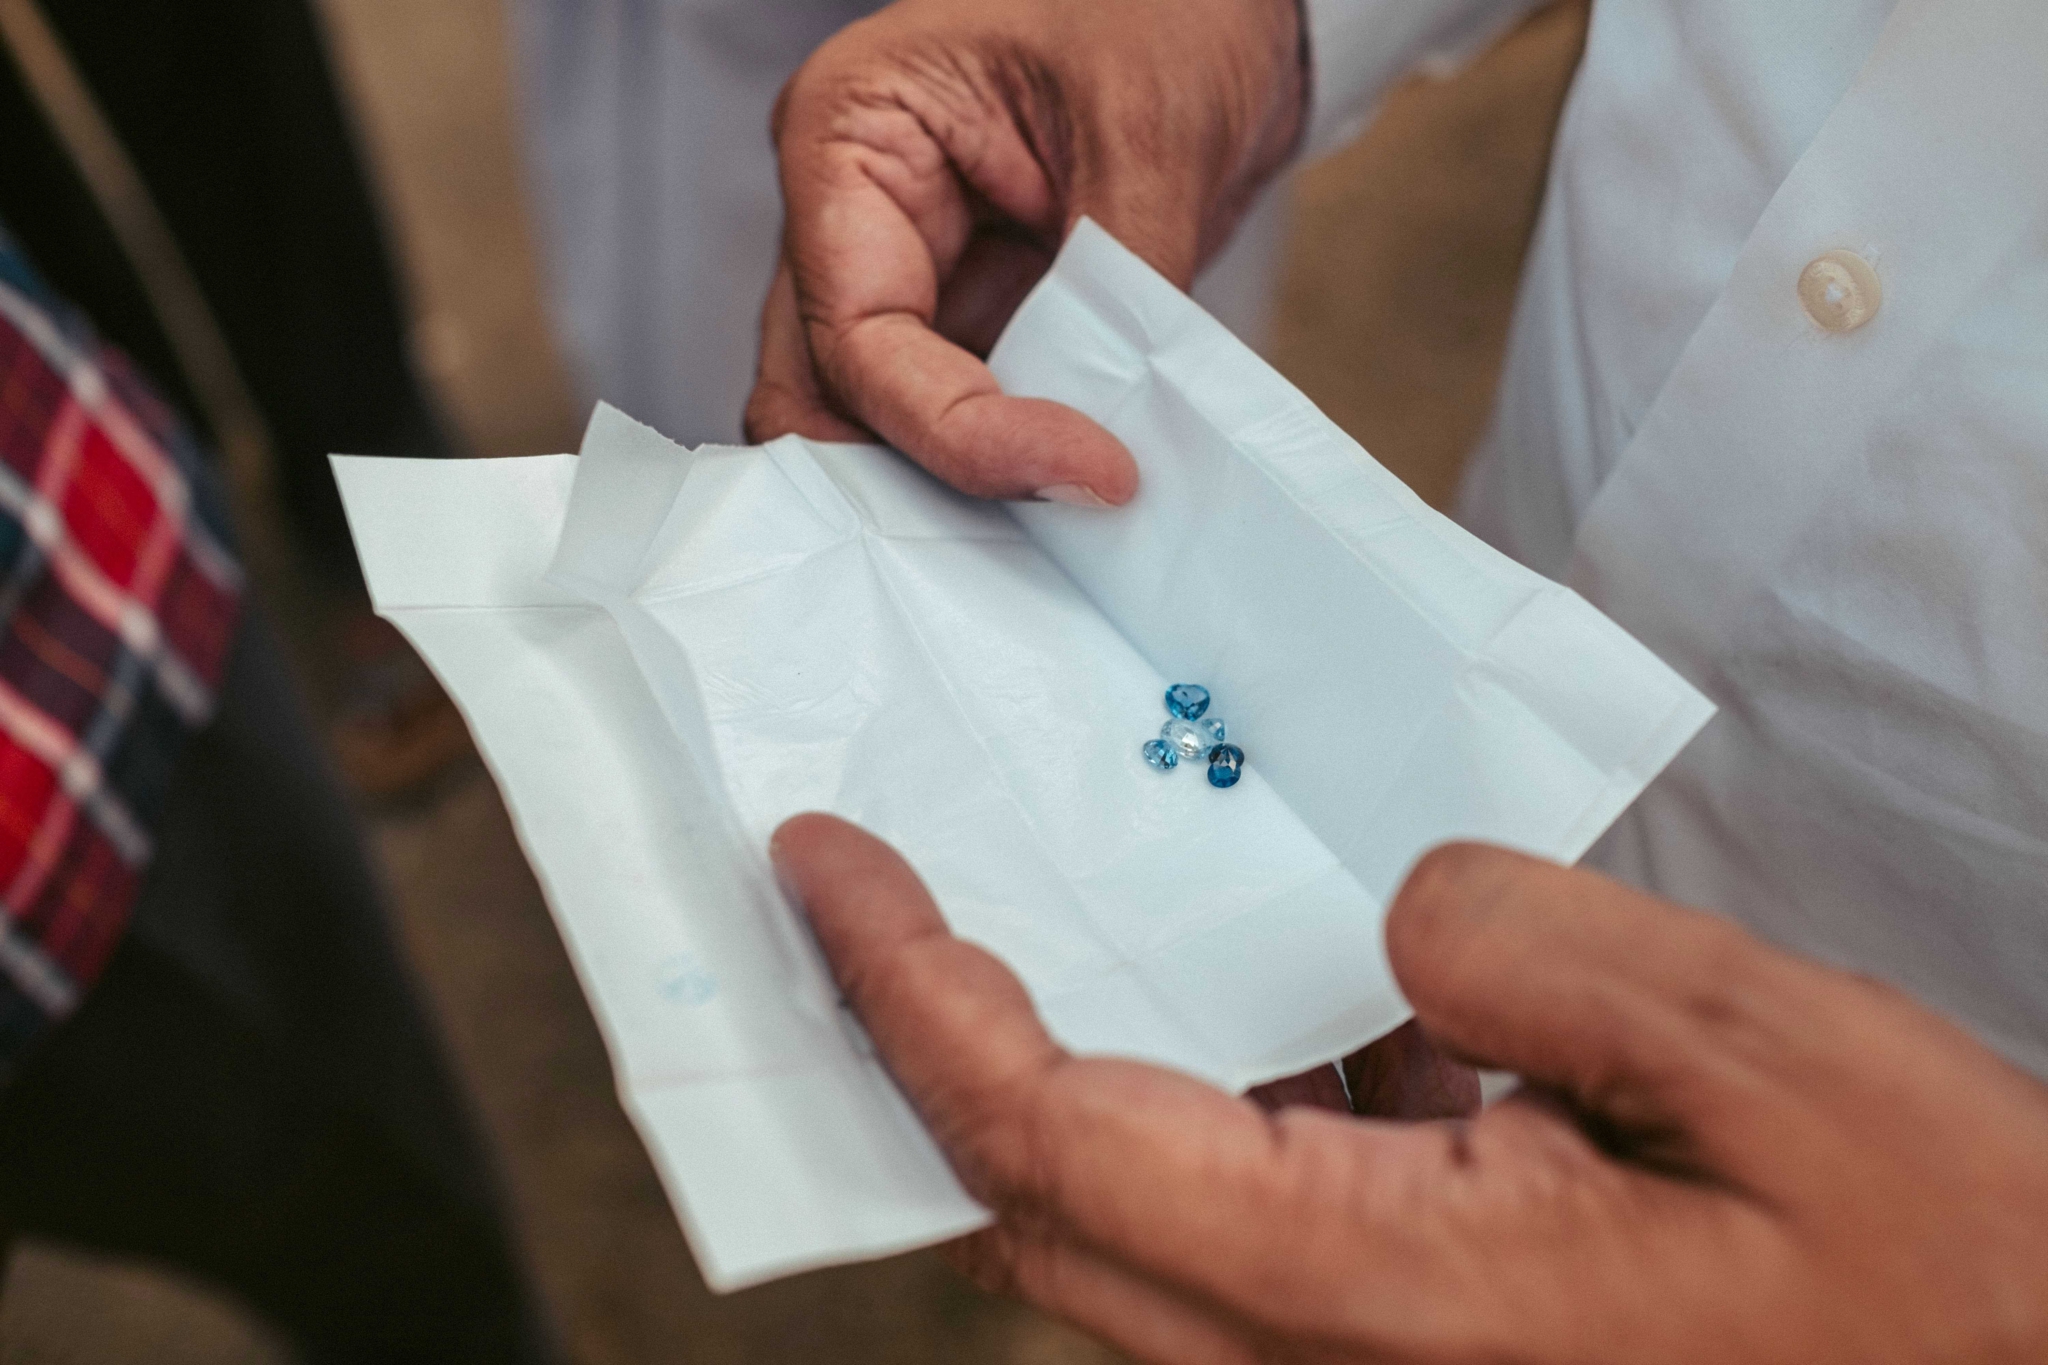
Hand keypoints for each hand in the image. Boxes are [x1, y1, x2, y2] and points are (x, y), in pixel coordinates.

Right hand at [744, 0, 1304, 504]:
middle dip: (914, 482)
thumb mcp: (1148, 132)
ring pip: (876, 431)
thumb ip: (1116, 288)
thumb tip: (1106, 448)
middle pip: (824, 403)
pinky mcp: (966, 324)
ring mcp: (902, 279)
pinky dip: (1002, 474)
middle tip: (1036, 534)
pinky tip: (1069, 507)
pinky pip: (955, 424)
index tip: (1090, 472)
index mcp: (848, 137)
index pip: (860, 339)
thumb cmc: (1162, 10)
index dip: (962, 433)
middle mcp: (848, 221)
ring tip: (1063, 527)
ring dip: (955, 491)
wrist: (1225, 12)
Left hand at [770, 813, 2047, 1363]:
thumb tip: (1390, 912)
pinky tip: (1234, 1002)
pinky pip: (1228, 1234)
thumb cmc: (1952, 1280)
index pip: (1053, 1134)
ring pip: (1110, 1237)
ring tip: (999, 923)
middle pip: (1032, 1209)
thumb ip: (1547, 957)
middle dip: (920, 1048)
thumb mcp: (1777, 1067)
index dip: (914, 995)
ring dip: (1029, 1085)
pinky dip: (1175, 1114)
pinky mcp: (1413, 1354)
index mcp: (1387, 1292)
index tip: (828, 866)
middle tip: (868, 892)